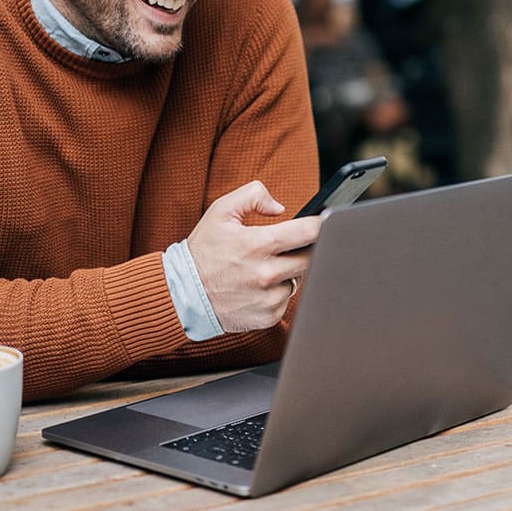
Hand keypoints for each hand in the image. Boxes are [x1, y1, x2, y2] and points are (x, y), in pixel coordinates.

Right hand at [187, 181, 320, 332]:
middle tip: (296, 244)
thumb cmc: (204, 250)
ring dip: (291, 272)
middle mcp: (266, 274)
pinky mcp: (268, 316)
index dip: (323, 224)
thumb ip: (253, 195)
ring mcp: (268, 298)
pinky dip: (279, 292)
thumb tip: (281, 207)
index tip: (328, 220)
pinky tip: (260, 287)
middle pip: (312, 257)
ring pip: (300, 280)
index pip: (308, 232)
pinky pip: (287, 300)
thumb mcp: (221, 212)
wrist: (184, 293)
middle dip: (309, 248)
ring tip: (267, 267)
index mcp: (257, 244)